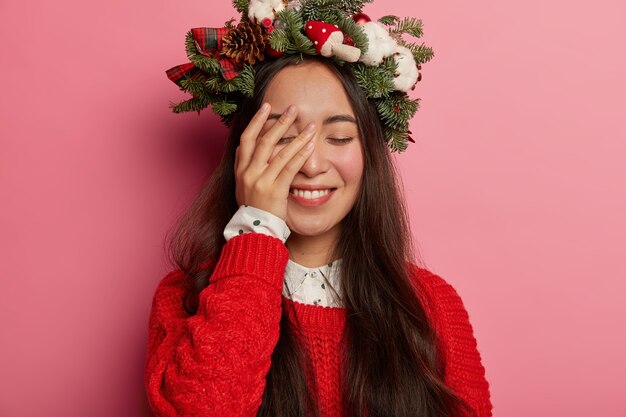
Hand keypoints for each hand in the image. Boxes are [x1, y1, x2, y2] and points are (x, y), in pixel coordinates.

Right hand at [235, 103, 316, 220]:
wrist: (253, 231)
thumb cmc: (252, 208)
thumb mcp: (241, 185)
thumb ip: (243, 166)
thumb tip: (244, 146)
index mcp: (240, 169)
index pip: (247, 138)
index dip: (257, 121)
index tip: (267, 107)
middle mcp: (248, 173)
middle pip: (264, 140)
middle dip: (280, 122)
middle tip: (293, 108)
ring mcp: (261, 181)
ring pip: (280, 152)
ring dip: (297, 137)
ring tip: (310, 126)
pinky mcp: (275, 190)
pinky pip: (289, 168)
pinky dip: (300, 155)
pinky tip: (310, 146)